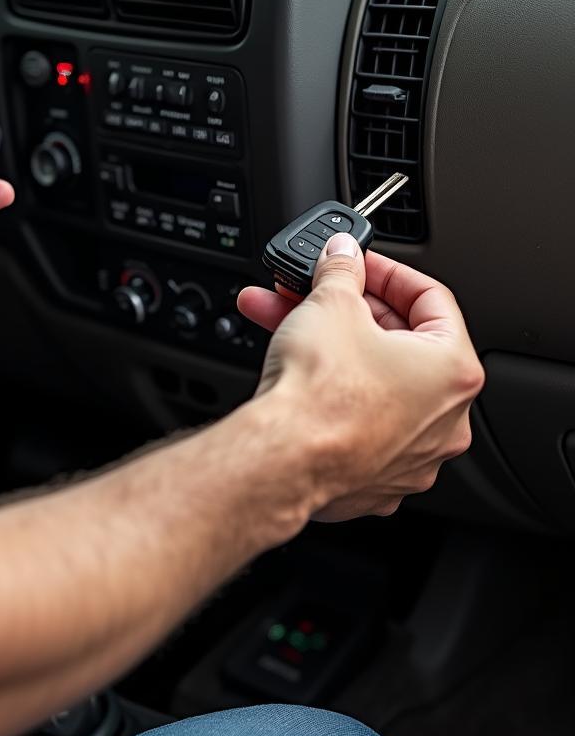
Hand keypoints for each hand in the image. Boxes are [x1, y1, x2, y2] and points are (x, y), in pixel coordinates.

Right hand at [237, 233, 483, 520]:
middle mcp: (444, 419)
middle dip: (344, 310)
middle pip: (396, 342)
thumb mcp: (329, 303)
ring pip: (370, 383)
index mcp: (453, 371)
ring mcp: (411, 455)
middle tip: (313, 292)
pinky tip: (293, 373)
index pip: (430, 299)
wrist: (283, 461)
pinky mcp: (373, 478)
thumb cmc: (321, 395)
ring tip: (282, 322)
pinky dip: (328, 396)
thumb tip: (342, 257)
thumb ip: (341, 270)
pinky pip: (354, 423)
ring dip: (327, 347)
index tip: (357, 264)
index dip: (386, 272)